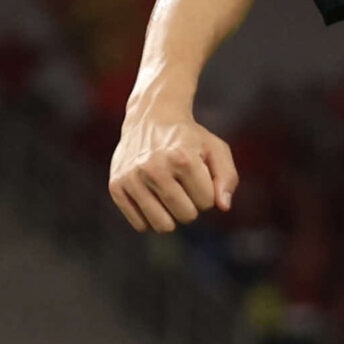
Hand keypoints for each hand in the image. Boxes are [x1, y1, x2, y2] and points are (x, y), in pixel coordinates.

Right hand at [108, 105, 237, 234]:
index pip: (207, 203)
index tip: (198, 177)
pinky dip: (149, 217)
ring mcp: (132, 177)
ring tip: (168, 193)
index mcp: (181, 158)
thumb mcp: (215, 149)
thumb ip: (227, 178)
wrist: (150, 117)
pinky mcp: (116, 186)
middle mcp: (154, 168)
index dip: (207, 193)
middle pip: (186, 216)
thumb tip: (223, 207)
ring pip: (163, 226)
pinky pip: (140, 225)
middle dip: (191, 206)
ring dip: (171, 216)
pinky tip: (150, 196)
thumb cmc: (188, 139)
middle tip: (183, 186)